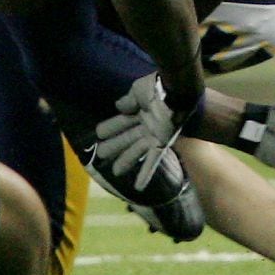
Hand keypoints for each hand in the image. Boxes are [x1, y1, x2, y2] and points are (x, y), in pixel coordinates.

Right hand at [95, 73, 189, 191]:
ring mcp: (154, 135)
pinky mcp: (162, 143)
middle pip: (126, 138)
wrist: (175, 92)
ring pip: (136, 151)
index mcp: (140, 110)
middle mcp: (145, 125)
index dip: (110, 127)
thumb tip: (118, 106)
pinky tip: (139, 187)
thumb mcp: (139, 90)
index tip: (98, 133)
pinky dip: (145, 173)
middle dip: (114, 146)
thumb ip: (129, 100)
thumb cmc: (157, 88)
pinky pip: (153, 161)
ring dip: (126, 161)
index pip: (122, 121)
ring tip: (115, 171)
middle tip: (101, 154)